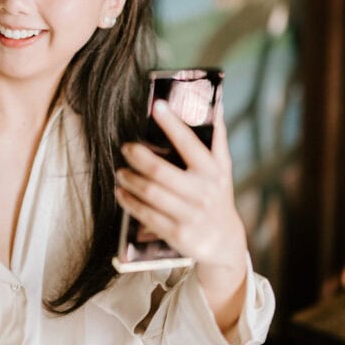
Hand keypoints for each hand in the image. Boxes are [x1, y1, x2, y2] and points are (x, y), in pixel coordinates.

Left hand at [115, 100, 247, 333]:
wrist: (224, 240)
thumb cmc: (217, 194)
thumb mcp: (223, 168)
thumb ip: (217, 139)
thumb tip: (216, 105)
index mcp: (213, 171)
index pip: (190, 143)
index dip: (172, 124)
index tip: (156, 106)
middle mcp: (203, 192)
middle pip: (161, 171)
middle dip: (138, 156)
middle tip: (126, 147)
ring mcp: (190, 215)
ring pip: (151, 193)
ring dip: (130, 179)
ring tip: (120, 170)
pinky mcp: (178, 234)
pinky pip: (146, 215)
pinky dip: (129, 201)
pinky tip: (121, 191)